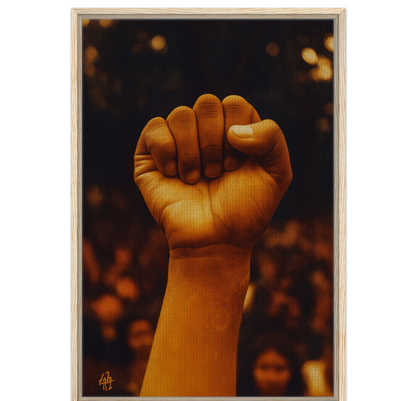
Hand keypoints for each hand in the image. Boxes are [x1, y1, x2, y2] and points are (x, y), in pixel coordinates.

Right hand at [134, 94, 291, 251]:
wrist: (214, 241)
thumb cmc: (245, 210)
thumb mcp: (277, 174)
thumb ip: (272, 137)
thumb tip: (232, 130)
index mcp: (235, 130)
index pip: (234, 104)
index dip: (237, 134)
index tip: (236, 167)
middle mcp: (205, 131)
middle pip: (207, 104)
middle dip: (214, 143)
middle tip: (216, 174)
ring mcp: (178, 141)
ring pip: (181, 114)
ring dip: (192, 153)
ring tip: (195, 179)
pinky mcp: (150, 154)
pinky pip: (154, 128)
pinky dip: (167, 151)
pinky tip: (173, 175)